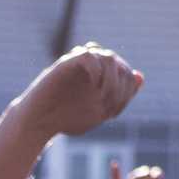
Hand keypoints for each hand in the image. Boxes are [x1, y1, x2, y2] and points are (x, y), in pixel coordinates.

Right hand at [13, 44, 144, 140]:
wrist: (38, 123)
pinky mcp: (64, 64)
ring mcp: (78, 62)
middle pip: (120, 64)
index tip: (113, 114)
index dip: (127, 93)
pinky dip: (95, 71)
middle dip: (120, 89)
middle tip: (107, 109)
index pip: (127, 73)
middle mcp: (91, 65)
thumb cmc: (67, 118)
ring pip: (108, 56)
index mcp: (102, 75)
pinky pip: (87, 54)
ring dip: (112, 80)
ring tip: (102, 98)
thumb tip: (140, 76)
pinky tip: (91, 88)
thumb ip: (121, 95)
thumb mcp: (100, 111)